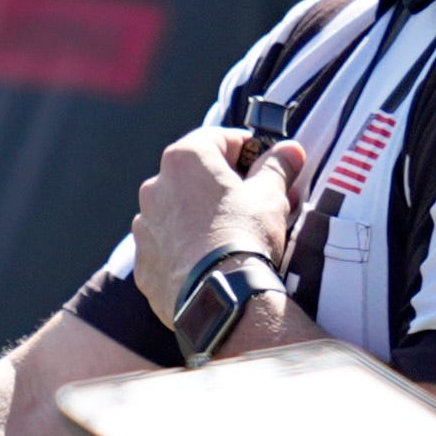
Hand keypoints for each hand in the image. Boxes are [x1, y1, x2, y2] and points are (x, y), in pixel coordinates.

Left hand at [131, 128, 303, 318]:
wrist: (221, 296)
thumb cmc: (245, 235)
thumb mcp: (270, 195)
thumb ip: (276, 167)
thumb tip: (290, 150)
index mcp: (184, 159)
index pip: (218, 139)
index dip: (247, 149)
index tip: (265, 164)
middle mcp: (155, 187)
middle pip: (194, 176)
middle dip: (223, 187)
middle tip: (254, 204)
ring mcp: (145, 226)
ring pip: (177, 212)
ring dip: (200, 217)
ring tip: (230, 237)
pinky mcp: (144, 262)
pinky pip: (167, 248)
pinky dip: (185, 250)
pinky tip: (209, 264)